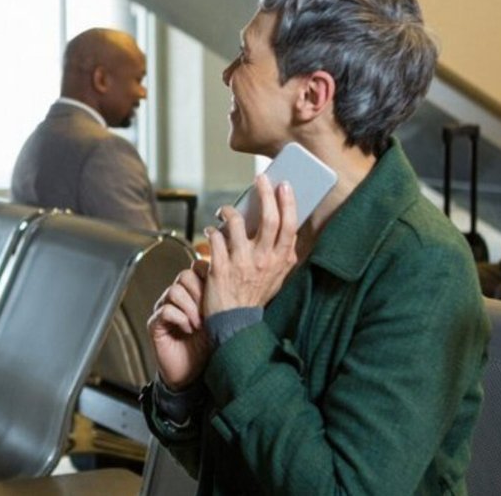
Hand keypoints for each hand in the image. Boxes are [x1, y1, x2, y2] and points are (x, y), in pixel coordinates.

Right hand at [147, 259, 213, 389]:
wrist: (192, 375)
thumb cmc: (207, 348)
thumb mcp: (221, 321)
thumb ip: (224, 301)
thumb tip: (238, 282)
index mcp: (193, 292)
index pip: (197, 268)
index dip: (208, 276)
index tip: (220, 292)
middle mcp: (177, 298)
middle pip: (185, 276)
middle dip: (200, 292)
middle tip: (209, 311)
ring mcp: (164, 309)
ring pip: (174, 291)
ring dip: (190, 307)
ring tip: (200, 324)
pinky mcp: (155, 325)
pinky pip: (165, 311)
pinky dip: (180, 319)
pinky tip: (189, 330)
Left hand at [202, 175, 298, 314]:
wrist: (234, 323)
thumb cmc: (255, 296)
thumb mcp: (278, 277)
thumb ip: (285, 256)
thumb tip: (289, 231)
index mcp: (280, 261)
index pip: (289, 226)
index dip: (288, 203)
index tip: (283, 185)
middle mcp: (263, 261)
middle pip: (269, 219)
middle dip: (265, 194)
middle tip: (260, 179)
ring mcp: (241, 263)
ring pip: (237, 223)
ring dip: (229, 211)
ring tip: (225, 211)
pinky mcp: (219, 267)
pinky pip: (215, 238)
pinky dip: (212, 230)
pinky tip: (211, 230)